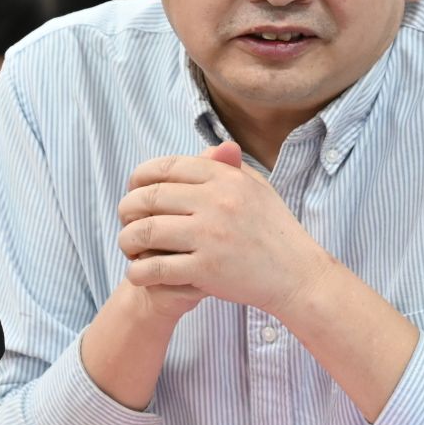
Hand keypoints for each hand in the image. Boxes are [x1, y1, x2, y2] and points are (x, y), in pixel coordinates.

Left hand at [116, 140, 335, 318]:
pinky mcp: (205, 270)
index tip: (134, 192)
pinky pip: (155, 268)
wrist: (297, 274)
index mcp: (225, 178)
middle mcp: (215, 202)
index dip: (139, 178)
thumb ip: (229, 167)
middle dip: (127, 210)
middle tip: (127, 223)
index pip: (164, 167)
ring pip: (144, 232)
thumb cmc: (276, 230)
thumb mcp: (257, 188)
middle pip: (148, 198)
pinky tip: (139, 274)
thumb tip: (209, 149)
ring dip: (126, 241)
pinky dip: (138, 272)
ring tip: (129, 249)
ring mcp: (209, 236)